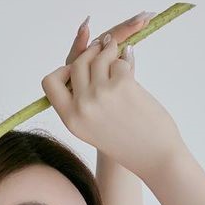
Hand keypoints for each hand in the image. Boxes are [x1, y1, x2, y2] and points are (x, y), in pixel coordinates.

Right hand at [42, 12, 184, 182]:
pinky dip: (125, 63)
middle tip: (102, 47)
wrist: (155, 156)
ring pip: (98, 57)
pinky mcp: (121, 85)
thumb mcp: (95, 129)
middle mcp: (82, 107)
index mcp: (71, 120)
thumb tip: (86, 58)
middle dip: (90, 52)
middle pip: (76, 64)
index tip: (77, 68)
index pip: (49, 83)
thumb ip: (84, 101)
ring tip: (117, 51)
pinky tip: (131, 68)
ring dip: (109, 50)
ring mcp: (100, 95)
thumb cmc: (129, 143)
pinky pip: (119, 62)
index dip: (63, 71)